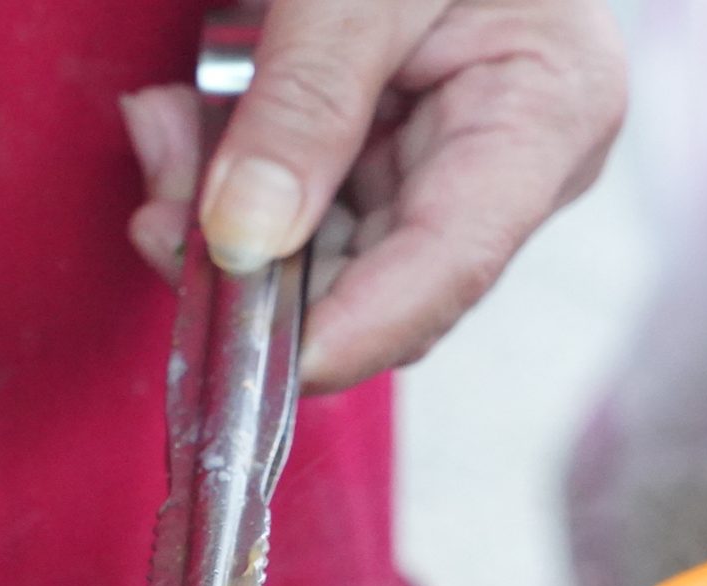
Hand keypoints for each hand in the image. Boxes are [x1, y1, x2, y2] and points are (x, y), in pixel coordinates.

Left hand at [120, 0, 625, 392]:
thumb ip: (306, 101)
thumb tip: (243, 240)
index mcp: (549, 109)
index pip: (450, 264)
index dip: (348, 330)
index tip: (251, 361)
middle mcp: (513, 162)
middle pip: (377, 278)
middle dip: (256, 264)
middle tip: (157, 212)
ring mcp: (454, 163)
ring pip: (324, 254)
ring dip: (222, 215)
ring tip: (163, 130)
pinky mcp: (395, 153)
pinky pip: (304, 206)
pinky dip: (230, 178)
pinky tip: (179, 123)